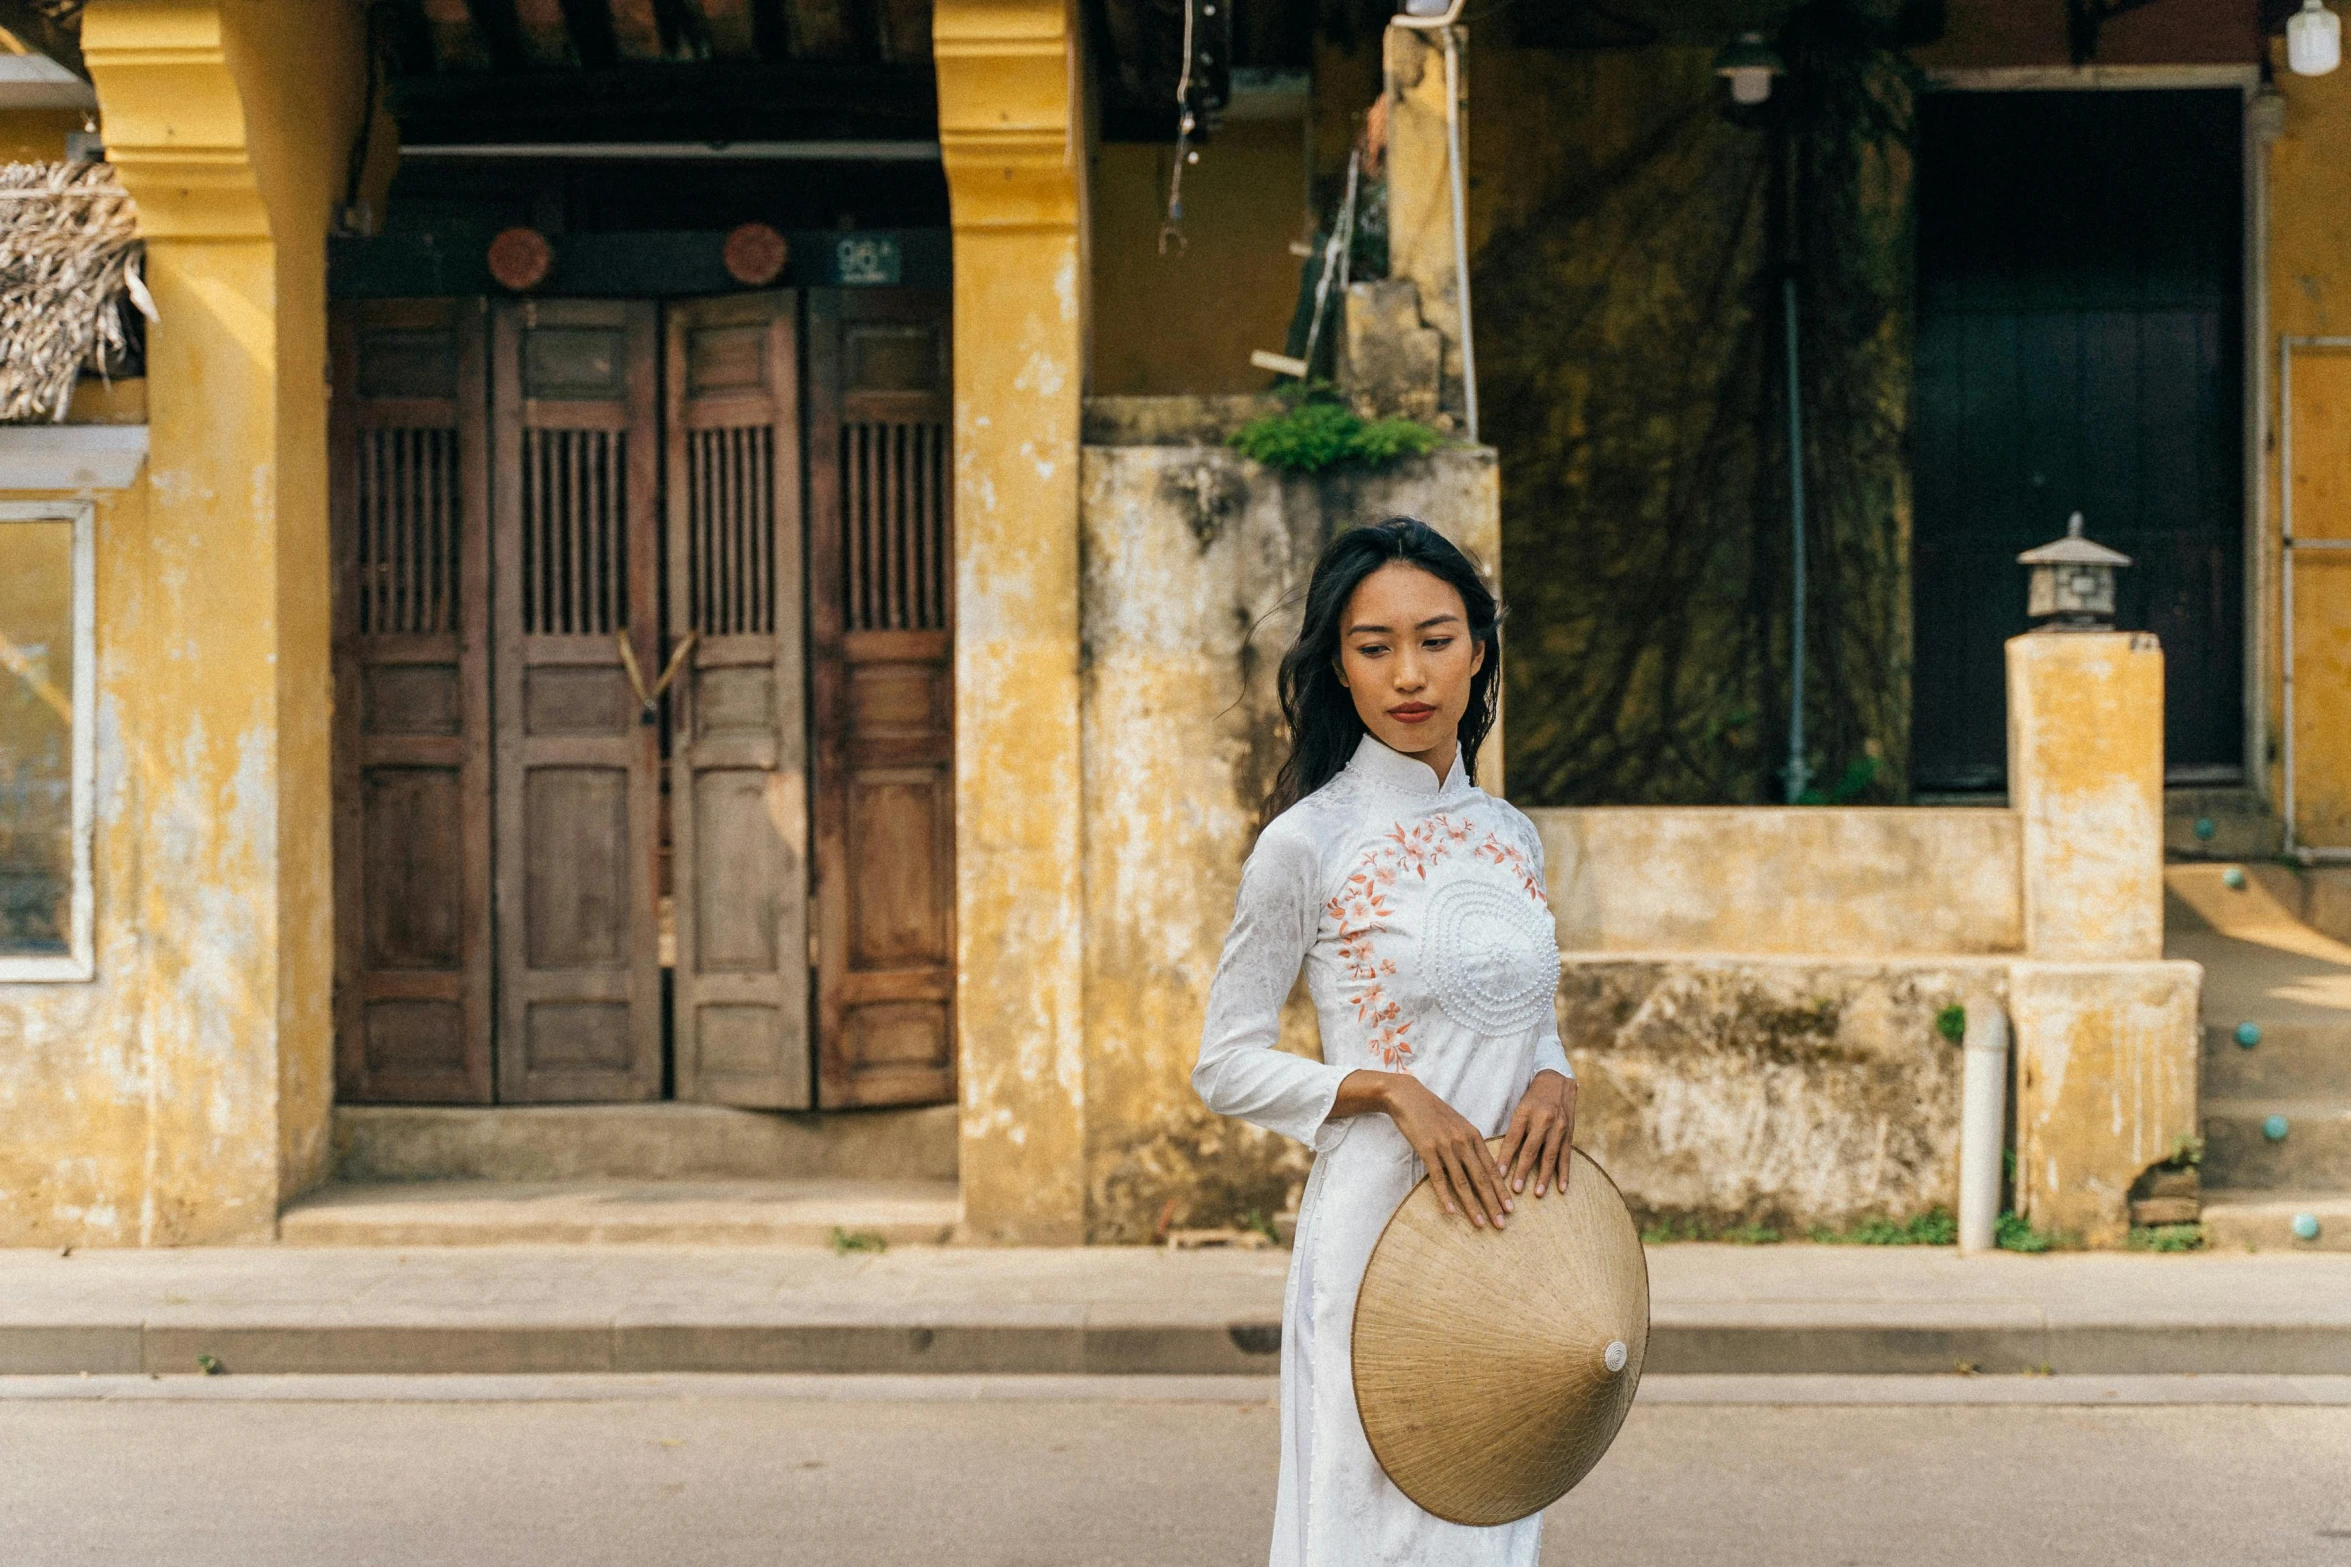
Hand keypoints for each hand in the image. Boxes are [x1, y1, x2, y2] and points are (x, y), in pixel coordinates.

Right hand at [1377, 1074, 1513, 1229]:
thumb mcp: (1458, 1125)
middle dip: (1493, 1203)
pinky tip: (1451, 1211)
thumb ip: (1469, 1144)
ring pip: (1463, 1181)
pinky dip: (1445, 1195)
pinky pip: (1438, 1177)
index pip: (1491, 1169)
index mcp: (1474, 1136)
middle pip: (1482, 1178)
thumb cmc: (1433, 1112)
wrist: (1408, 1096)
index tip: (1510, 1209)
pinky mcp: (1427, 1149)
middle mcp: (1463, 1142)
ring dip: (1473, 1205)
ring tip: (1481, 1224)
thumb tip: (1480, 1165)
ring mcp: (1446, 1146)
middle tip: (1502, 1224)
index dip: (1501, 1190)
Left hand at [1499, 1070, 1576, 1199]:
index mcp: (1525, 1113)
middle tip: (1515, 1190)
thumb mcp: (1519, 1108)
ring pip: (1550, 1156)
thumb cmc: (1532, 1098)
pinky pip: (1566, 1156)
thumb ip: (1513, 1130)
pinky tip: (1561, 1188)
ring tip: (1537, 1193)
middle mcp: (1543, 1120)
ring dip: (1544, 1177)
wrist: (1557, 1081)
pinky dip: (1564, 1173)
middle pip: (1531, 1149)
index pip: (1512, 1139)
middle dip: (1523, 1171)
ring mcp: (1558, 1127)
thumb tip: (1499, 1157)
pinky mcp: (1569, 1133)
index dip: (1505, 1158)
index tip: (1497, 1175)